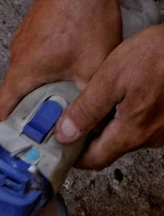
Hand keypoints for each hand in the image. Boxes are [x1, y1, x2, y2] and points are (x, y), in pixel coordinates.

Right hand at [0, 0, 121, 120]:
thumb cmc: (82, 14)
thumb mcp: (92, 66)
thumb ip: (88, 99)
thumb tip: (91, 122)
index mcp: (23, 72)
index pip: (1, 108)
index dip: (9, 124)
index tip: (23, 132)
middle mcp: (17, 57)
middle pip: (14, 94)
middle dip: (31, 108)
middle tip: (50, 114)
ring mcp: (23, 42)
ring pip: (25, 75)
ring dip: (40, 85)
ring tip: (62, 87)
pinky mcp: (32, 31)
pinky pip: (33, 57)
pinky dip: (45, 66)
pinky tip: (66, 63)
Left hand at [55, 25, 163, 169]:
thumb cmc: (159, 53)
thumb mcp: (111, 78)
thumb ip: (86, 110)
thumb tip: (64, 135)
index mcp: (130, 133)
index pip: (94, 161)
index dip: (75, 158)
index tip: (62, 147)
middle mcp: (149, 138)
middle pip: (109, 150)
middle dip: (90, 141)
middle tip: (73, 124)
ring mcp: (163, 130)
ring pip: (126, 138)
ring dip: (110, 128)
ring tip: (98, 106)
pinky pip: (143, 126)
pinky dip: (129, 118)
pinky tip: (124, 98)